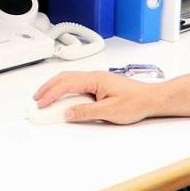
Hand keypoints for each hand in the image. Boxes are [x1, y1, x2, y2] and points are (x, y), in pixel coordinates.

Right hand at [32, 71, 161, 124]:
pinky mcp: (100, 87)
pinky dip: (66, 92)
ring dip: (56, 89)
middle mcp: (94, 77)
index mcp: (95, 79)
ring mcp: (97, 81)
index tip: (41, 104)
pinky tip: (63, 100)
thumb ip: (86, 112)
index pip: (66, 84)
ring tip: (46, 100)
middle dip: (48, 88)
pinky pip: (78, 86)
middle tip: (37, 100)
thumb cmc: (136, 102)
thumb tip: (68, 113)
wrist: (152, 99)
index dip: (51, 94)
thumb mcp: (109, 112)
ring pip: (70, 81)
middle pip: (64, 78)